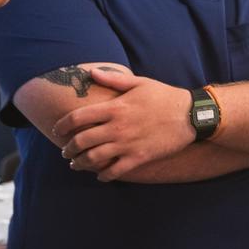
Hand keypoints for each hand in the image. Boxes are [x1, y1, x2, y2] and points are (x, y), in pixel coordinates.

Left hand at [55, 67, 193, 180]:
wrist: (190, 115)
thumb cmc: (164, 96)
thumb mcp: (139, 82)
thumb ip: (113, 79)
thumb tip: (91, 73)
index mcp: (115, 107)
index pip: (78, 117)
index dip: (63, 125)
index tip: (57, 130)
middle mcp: (117, 127)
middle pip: (82, 141)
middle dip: (68, 149)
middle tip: (65, 152)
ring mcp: (127, 144)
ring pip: (94, 159)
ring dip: (80, 164)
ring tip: (75, 165)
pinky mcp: (139, 158)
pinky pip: (115, 171)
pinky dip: (103, 175)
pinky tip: (100, 175)